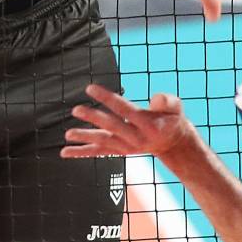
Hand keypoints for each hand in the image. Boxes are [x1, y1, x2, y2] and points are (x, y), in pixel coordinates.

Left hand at [63, 85, 195, 159]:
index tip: (90, 88)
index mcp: (148, 125)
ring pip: (103, 142)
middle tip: (76, 109)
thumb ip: (168, 102)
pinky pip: (98, 152)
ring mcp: (126, 147)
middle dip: (93, 118)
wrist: (172, 143)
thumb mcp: (175, 108)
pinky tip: (65, 152)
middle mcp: (136, 139)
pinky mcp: (119, 151)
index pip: (124, 110)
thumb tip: (157, 97)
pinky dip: (81, 152)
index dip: (107, 99)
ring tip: (68, 134)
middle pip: (112, 127)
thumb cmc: (171, 119)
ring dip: (84, 138)